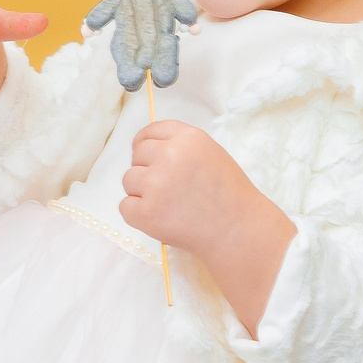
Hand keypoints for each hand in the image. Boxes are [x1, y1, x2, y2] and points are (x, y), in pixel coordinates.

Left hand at [119, 120, 295, 333]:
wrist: (237, 231)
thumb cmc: (229, 195)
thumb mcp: (211, 154)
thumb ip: (181, 147)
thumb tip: (146, 148)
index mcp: (188, 138)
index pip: (151, 131)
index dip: (145, 144)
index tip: (146, 156)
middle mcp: (170, 156)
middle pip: (137, 154)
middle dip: (146, 169)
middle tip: (166, 188)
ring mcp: (155, 184)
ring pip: (128, 180)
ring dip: (141, 192)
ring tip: (168, 205)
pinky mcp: (145, 212)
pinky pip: (125, 206)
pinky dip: (138, 214)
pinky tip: (160, 218)